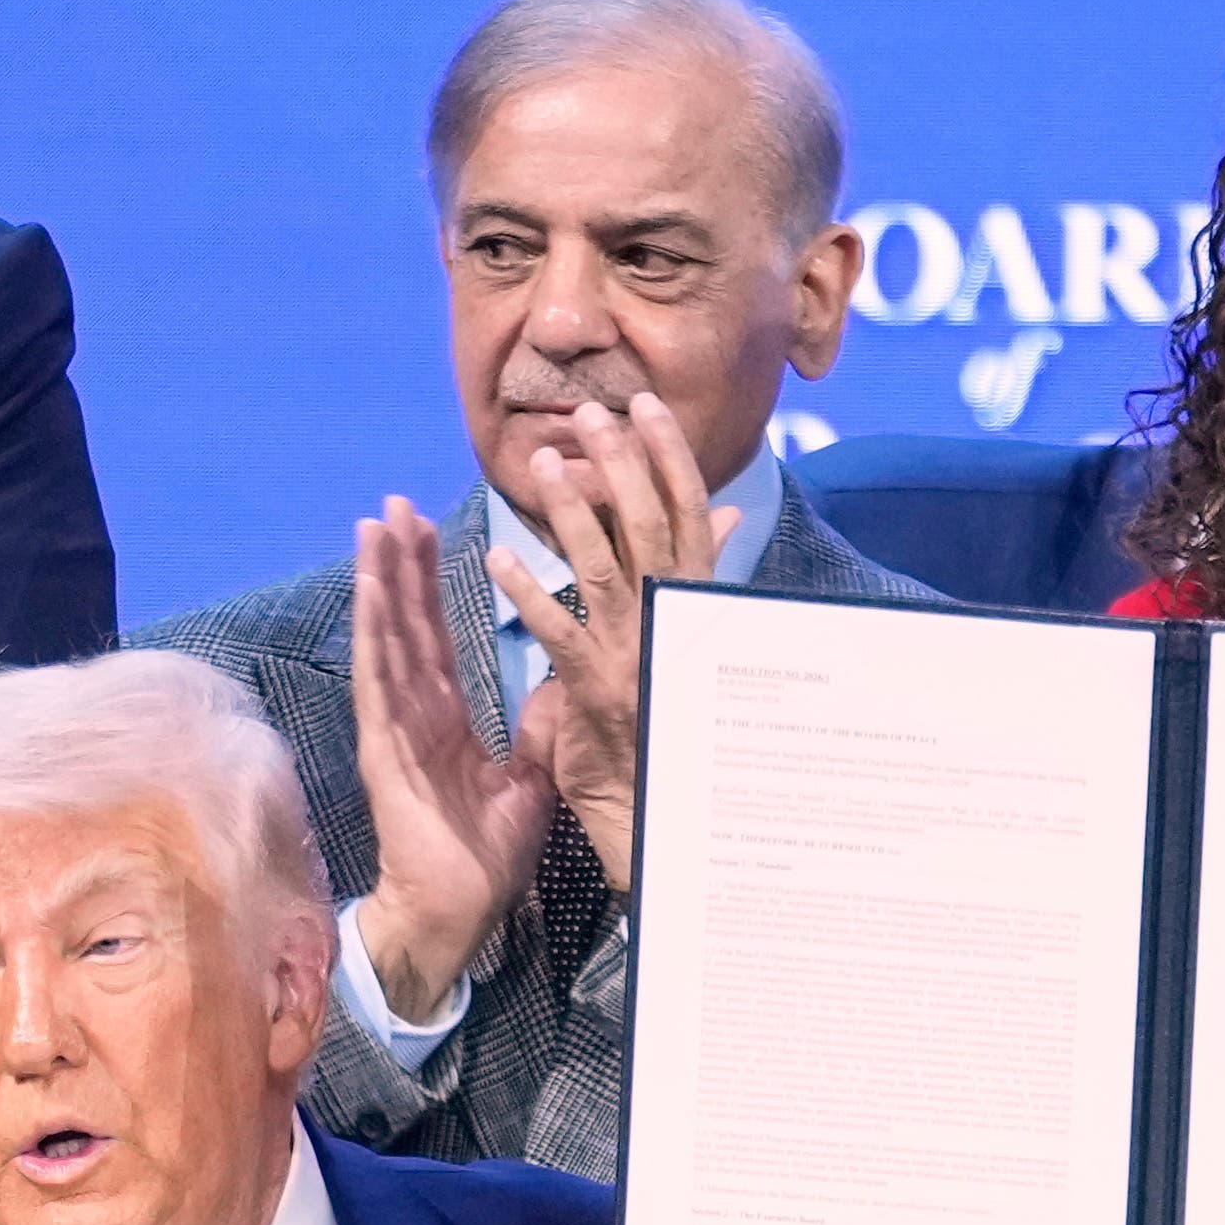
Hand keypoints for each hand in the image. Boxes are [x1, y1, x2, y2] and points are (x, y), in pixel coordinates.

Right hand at [342, 499, 542, 1017]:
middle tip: (394, 504)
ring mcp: (395, 728)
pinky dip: (374, 632)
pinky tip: (371, 589)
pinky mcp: (386, 748)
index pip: (436, 637)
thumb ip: (539, 734)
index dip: (429, 584)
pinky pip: (379, 679)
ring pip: (386, 639)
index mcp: (444, 719)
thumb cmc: (485, 858)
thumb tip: (563, 693)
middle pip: (406, 623)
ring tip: (374, 525)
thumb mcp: (529, 781)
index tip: (426, 531)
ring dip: (380, 580)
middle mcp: (414, 714)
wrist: (456, 910)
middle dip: (401, 563)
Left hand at [496, 391, 742, 887]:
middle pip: (651, 527)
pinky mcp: (596, 691)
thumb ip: (696, 577)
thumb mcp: (690, 642)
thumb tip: (725, 521)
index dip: (670, 459)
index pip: (690, 516)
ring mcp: (636, 654)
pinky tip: (499, 560)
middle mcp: (672, 622)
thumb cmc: (671, 729)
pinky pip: (559, 632)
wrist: (661, 817)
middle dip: (622, 464)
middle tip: (593, 412)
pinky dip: (531, 594)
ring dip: (573, 512)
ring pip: (606, 568)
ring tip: (542, 463)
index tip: (648, 407)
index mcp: (693, 607)